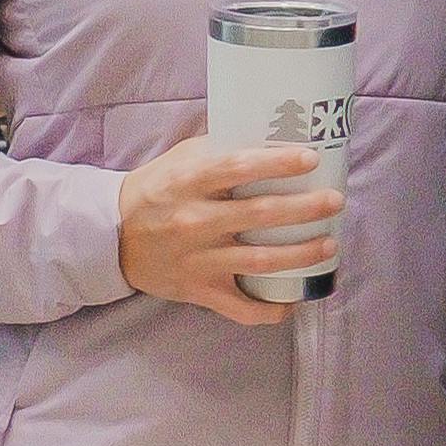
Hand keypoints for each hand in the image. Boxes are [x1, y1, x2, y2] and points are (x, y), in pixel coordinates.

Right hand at [116, 133, 340, 322]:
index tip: (311, 159)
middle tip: (335, 201)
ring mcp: (197, 260)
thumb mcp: (180, 159)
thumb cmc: (156, 190)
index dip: (277, 163)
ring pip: (260, 261)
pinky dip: (269, 310)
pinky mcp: (198, 290)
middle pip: (259, 215)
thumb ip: (220, 149)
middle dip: (305, 208)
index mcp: (187, 182)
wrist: (111, 236)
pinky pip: (240, 308)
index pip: (237, 168)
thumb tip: (274, 135)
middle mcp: (193, 221)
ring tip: (329, 244)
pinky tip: (293, 300)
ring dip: (301, 254)